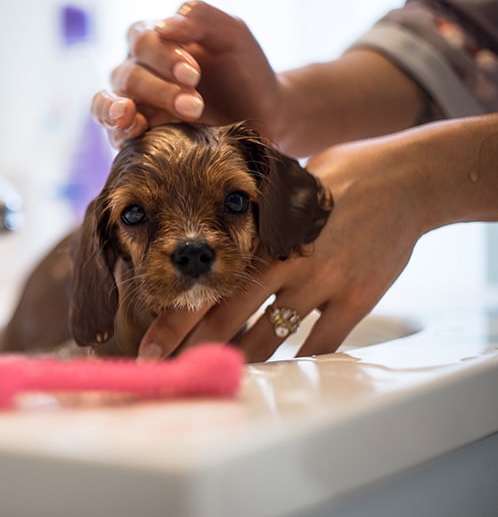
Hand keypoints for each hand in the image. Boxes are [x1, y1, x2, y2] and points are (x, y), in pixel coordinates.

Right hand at [92, 0, 283, 147]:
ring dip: (131, 112)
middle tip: (195, 106)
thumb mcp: (231, 34)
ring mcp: (135, 105)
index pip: (142, 41)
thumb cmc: (244, 69)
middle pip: (129, 75)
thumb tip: (163, 25)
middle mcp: (139, 70)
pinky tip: (131, 133)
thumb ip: (201, 18)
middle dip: (161, 91)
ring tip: (140, 123)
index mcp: (155, 41)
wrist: (262, 114)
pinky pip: (114, 133)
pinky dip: (116, 132)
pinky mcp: (138, 137)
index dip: (163, 57)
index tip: (194, 75)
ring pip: (113, 103)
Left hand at [137, 133, 423, 361]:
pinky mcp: (357, 298)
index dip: (174, 320)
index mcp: (262, 236)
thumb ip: (253, 220)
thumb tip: (215, 241)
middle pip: (228, 317)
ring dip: (241, 359)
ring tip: (217, 377)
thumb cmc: (338, 177)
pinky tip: (282, 372)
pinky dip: (301, 359)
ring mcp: (323, 282)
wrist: (404, 180)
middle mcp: (285, 263)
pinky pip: (323, 342)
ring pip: (271, 335)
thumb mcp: (284, 189)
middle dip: (192, 349)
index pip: (207, 286)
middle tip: (165, 373)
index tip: (149, 347)